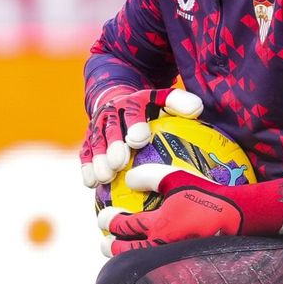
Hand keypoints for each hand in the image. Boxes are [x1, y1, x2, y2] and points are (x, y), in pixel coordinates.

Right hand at [80, 87, 202, 187]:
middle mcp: (111, 113)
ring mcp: (97, 128)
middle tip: (119, 162)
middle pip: (111, 129)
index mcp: (132, 102)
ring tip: (105, 177)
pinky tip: (92, 183)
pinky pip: (85, 154)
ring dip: (99, 160)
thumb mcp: (163, 100)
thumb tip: (196, 109)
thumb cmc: (150, 109)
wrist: (118, 102)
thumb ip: (179, 103)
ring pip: (96, 143)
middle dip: (113, 145)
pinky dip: (87, 168)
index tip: (140, 139)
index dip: (135, 124)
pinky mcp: (88, 141)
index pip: (133, 111)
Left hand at [101, 165, 282, 256]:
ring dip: (126, 259)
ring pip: (139, 264)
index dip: (109, 221)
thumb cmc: (209, 195)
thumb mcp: (179, 178)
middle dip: (110, 246)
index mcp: (159, 223)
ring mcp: (172, 259)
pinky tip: (146, 262)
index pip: (124, 226)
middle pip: (125, 252)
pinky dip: (146, 267)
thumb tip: (128, 179)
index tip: (104, 218)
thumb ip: (151, 176)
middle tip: (105, 241)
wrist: (239, 217)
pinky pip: (157, 270)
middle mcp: (162, 245)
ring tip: (123, 255)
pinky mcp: (182, 268)